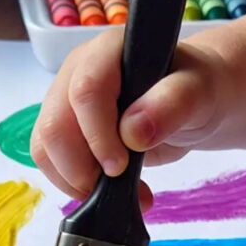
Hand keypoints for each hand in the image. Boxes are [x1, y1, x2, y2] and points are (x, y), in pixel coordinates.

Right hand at [30, 28, 236, 200]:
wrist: (193, 103)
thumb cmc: (196, 90)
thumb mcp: (200, 92)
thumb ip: (172, 103)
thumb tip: (133, 132)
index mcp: (109, 51)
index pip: (85, 91)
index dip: (97, 134)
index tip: (119, 166)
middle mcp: (78, 72)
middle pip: (54, 124)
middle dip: (80, 166)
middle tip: (118, 186)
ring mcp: (67, 101)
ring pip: (45, 147)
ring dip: (76, 181)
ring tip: (121, 193)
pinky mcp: (66, 129)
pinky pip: (52, 161)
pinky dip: (76, 185)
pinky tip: (111, 191)